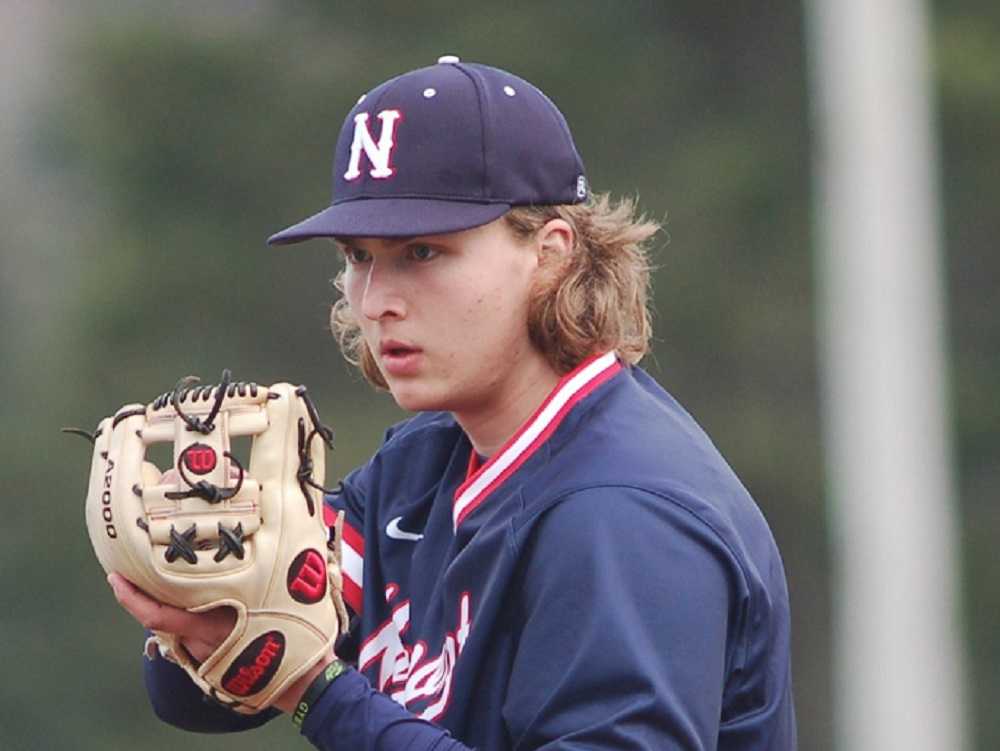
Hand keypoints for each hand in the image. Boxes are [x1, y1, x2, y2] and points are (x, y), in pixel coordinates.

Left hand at [107, 573, 336, 713]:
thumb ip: (244, 583)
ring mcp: (205, 654)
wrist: (302, 680)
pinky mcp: (212, 661)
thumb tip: (232, 555)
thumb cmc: (289, 634)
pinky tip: (210, 604)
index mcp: (208, 627)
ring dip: (180, 605)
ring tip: (191, 577)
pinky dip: (194, 618)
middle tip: (148, 565)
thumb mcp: (269, 598)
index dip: (131, 598)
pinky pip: (193, 634)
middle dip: (155, 595)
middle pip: (163, 616)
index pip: (155, 615)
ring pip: (179, 624)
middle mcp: (199, 642)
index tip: (114, 578)